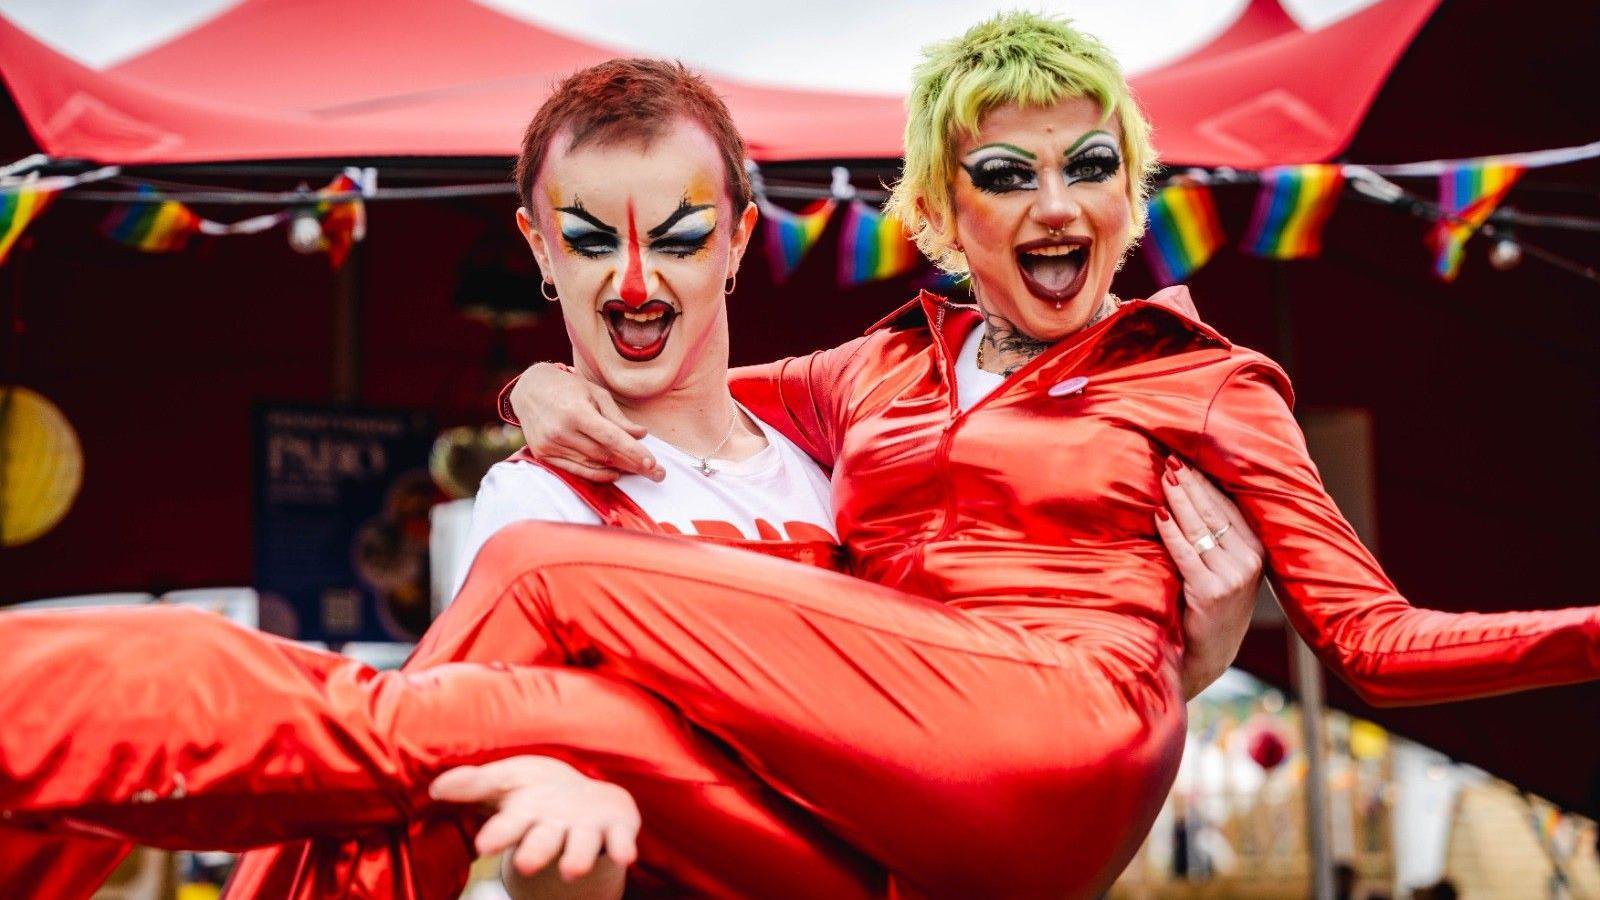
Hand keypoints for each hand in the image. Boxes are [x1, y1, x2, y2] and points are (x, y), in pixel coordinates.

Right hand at [430, 755, 640, 882]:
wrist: (586, 802)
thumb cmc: (536, 792)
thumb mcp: (505, 780)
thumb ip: (474, 784)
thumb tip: (436, 786)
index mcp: (526, 817)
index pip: (509, 827)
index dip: (498, 834)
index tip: (484, 844)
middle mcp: (555, 829)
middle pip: (543, 843)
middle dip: (534, 853)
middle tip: (524, 866)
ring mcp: (586, 831)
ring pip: (581, 847)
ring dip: (577, 858)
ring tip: (572, 870)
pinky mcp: (616, 829)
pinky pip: (620, 841)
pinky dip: (622, 848)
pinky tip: (628, 857)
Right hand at [508, 363, 664, 481]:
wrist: (529, 390)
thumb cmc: (568, 388)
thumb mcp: (595, 394)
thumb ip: (618, 417)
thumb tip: (641, 434)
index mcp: (576, 412)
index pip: (610, 438)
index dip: (633, 452)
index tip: (653, 463)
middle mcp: (561, 431)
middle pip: (604, 455)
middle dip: (633, 465)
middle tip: (657, 473)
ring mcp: (550, 445)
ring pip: (592, 464)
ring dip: (619, 470)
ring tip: (640, 472)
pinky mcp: (543, 455)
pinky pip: (575, 470)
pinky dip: (596, 474)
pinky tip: (614, 474)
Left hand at [1155, 457, 1264, 699]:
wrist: (1206, 654)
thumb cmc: (1209, 606)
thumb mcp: (1224, 568)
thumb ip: (1217, 538)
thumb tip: (1191, 492)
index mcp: (1257, 551)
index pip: (1229, 507)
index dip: (1206, 483)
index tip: (1187, 460)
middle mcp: (1249, 562)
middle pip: (1215, 513)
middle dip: (1191, 485)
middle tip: (1171, 461)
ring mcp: (1233, 577)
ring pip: (1200, 529)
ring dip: (1179, 500)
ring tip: (1164, 478)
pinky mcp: (1212, 591)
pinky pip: (1186, 553)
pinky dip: (1170, 531)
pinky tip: (1158, 514)